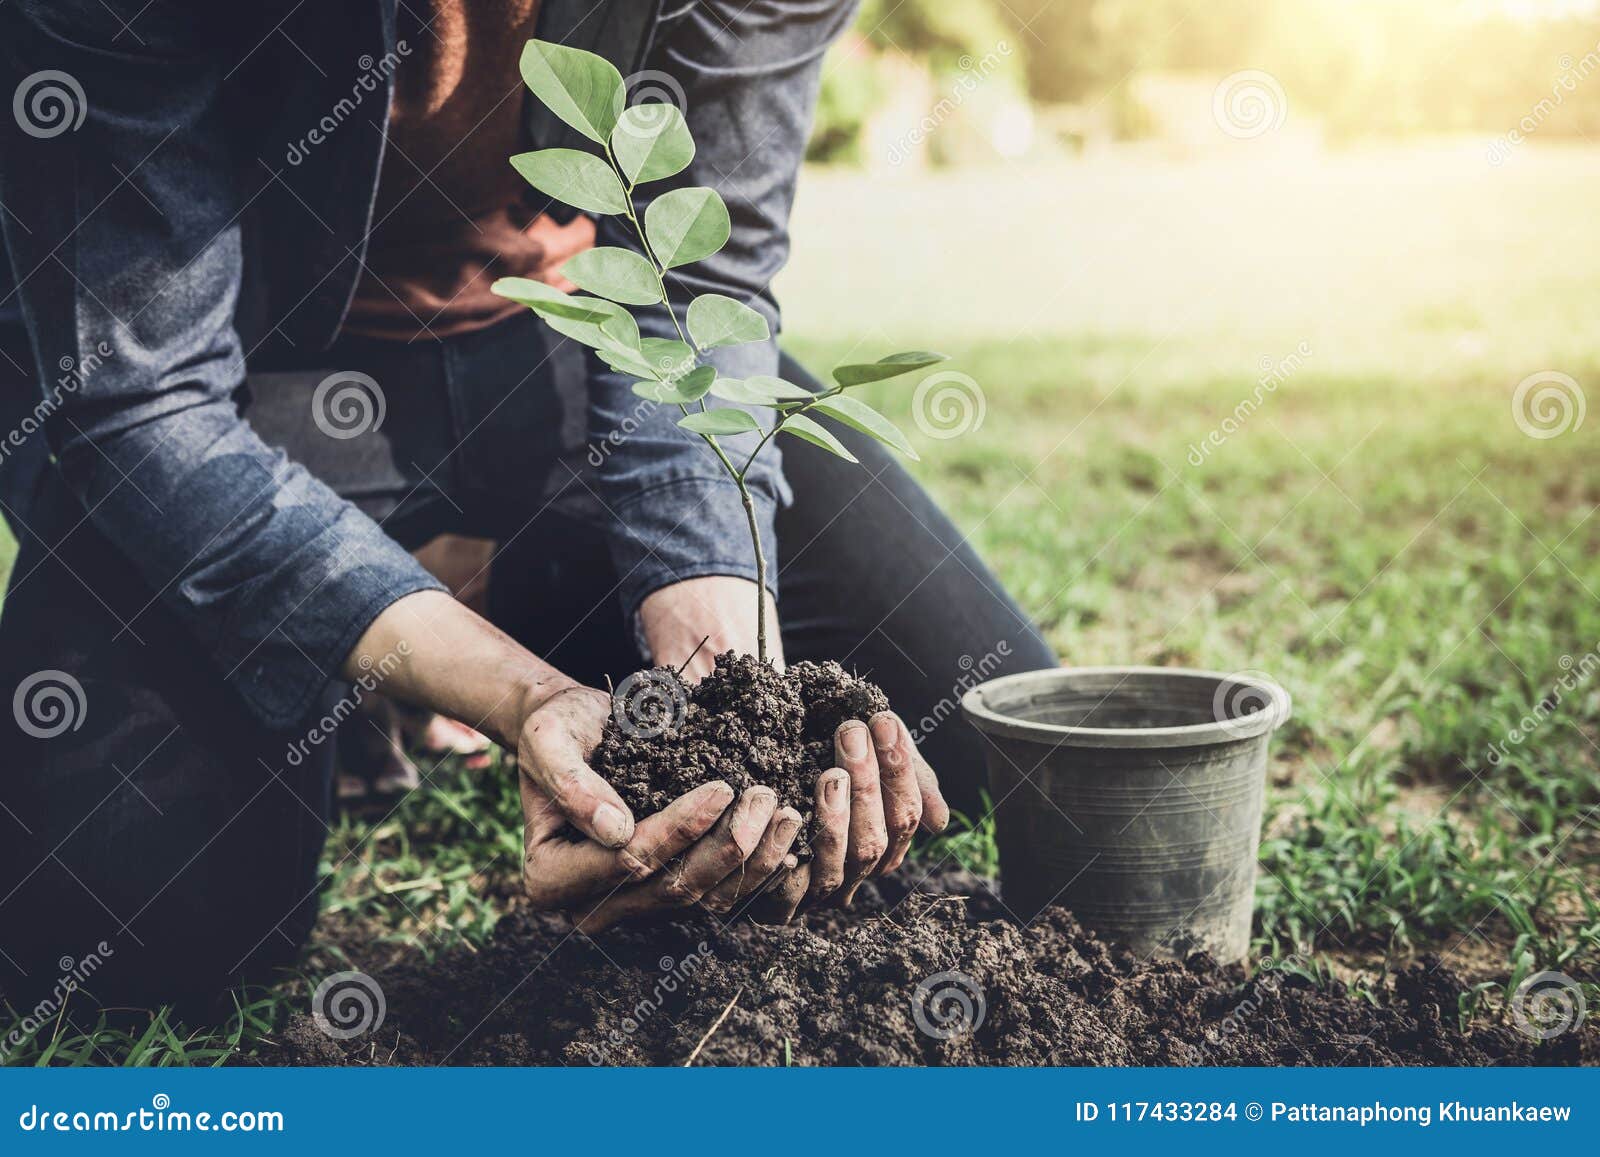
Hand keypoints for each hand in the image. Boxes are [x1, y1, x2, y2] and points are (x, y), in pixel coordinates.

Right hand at [339, 592, 794, 927]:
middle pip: (670, 887)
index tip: (722, 789)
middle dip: (726, 845)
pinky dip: (752, 872)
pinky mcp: (663, 897)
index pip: (627, 861)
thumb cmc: (558, 729)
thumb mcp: (548, 739)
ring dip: (750, 860)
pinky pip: (713, 897)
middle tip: (765, 796)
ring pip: (701, 899)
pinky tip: (783, 841)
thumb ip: (569, 781)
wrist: (575, 732)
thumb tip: (615, 831)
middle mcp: (587, 909)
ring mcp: (630, 908)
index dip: (678, 829)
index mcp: (548, 879)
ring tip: (784, 813)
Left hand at [752, 710, 949, 922]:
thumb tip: (939, 823)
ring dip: (835, 819)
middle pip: (873, 841)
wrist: (775, 750)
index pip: (905, 814)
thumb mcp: (875, 759)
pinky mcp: (782, 903)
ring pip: (838, 865)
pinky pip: (789, 889)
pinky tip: (787, 815)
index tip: (883, 721)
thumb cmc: (829, 756)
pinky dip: (790, 853)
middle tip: (851, 731)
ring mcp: (823, 890)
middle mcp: (860, 871)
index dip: (898, 768)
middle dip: (865, 784)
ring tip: (830, 772)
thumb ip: (909, 779)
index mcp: (889, 844)